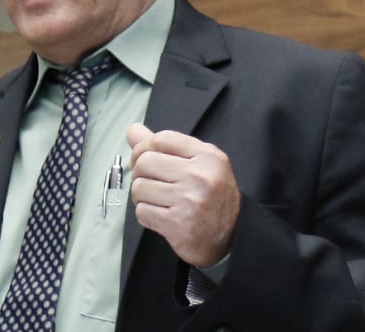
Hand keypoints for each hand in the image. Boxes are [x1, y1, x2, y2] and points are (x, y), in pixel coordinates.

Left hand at [126, 123, 239, 267]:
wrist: (232, 235)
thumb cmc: (210, 195)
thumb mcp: (198, 163)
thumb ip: (164, 146)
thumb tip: (132, 129)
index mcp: (207, 156)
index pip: (160, 139)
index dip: (142, 148)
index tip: (143, 159)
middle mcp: (200, 176)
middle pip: (144, 162)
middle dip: (140, 173)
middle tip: (150, 182)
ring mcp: (189, 201)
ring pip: (139, 188)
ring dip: (142, 196)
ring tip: (158, 200)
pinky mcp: (179, 225)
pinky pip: (142, 212)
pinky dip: (146, 214)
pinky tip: (161, 215)